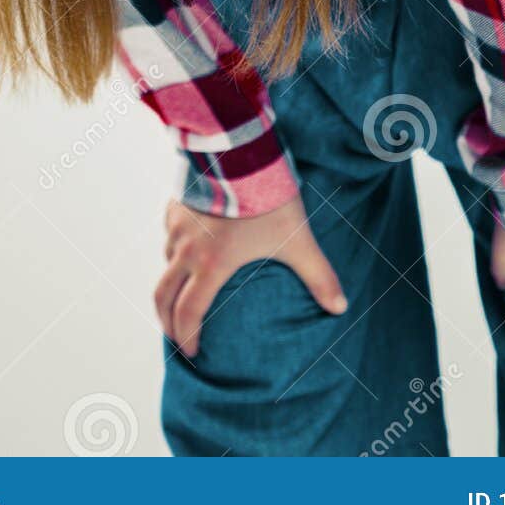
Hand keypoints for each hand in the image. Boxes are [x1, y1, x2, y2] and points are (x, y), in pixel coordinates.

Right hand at [155, 193, 347, 358]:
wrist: (242, 152)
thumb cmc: (269, 199)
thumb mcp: (297, 240)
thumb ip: (319, 276)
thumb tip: (340, 307)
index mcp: (212, 265)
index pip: (189, 313)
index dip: (187, 337)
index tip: (192, 352)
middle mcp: (187, 249)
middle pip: (163, 295)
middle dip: (166, 321)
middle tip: (175, 336)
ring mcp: (178, 225)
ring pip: (165, 261)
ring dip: (170, 283)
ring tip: (181, 293)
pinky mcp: (176, 202)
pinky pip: (168, 232)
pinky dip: (172, 248)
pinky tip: (184, 247)